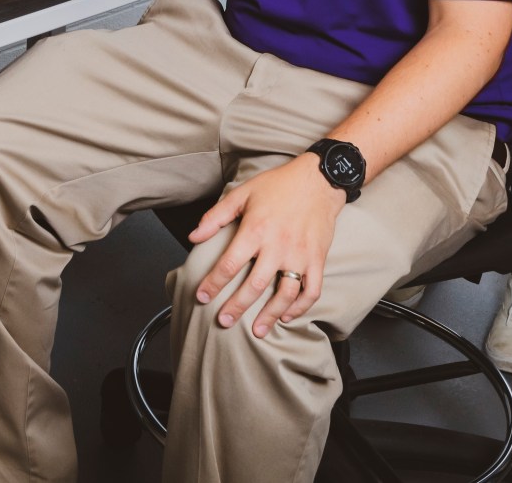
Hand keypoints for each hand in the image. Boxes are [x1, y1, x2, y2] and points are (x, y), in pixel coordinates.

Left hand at [187, 154, 342, 336]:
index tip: (202, 296)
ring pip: (285, 294)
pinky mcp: (317, 259)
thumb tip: (193, 236)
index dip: (213, 283)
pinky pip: (311, 290)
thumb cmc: (278, 186)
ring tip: (257, 330)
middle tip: (224, 321)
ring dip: (270, 315)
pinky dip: (300, 307)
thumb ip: (216, 216)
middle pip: (255, 285)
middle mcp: (278, 246)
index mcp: (256, 229)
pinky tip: (287, 316)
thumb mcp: (242, 194)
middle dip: (237, 306)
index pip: (229, 263)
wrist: (318, 180)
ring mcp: (300, 255)